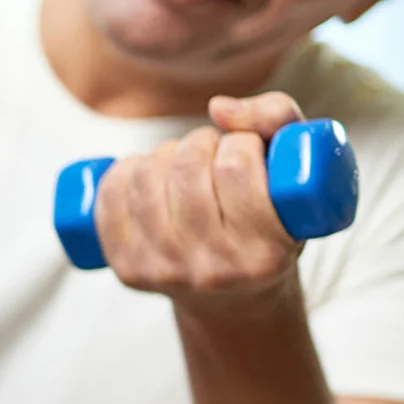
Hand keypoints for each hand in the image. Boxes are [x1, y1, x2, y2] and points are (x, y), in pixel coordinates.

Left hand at [94, 91, 306, 311]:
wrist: (232, 296)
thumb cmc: (268, 218)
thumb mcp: (294, 171)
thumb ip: (276, 118)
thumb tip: (217, 107)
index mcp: (266, 253)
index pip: (236, 167)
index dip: (238, 141)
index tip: (244, 147)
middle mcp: (216, 271)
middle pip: (187, 170)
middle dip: (199, 143)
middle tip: (211, 152)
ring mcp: (167, 273)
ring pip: (146, 180)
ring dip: (162, 154)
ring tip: (181, 163)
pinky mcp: (129, 271)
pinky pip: (110, 202)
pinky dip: (120, 173)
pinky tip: (138, 171)